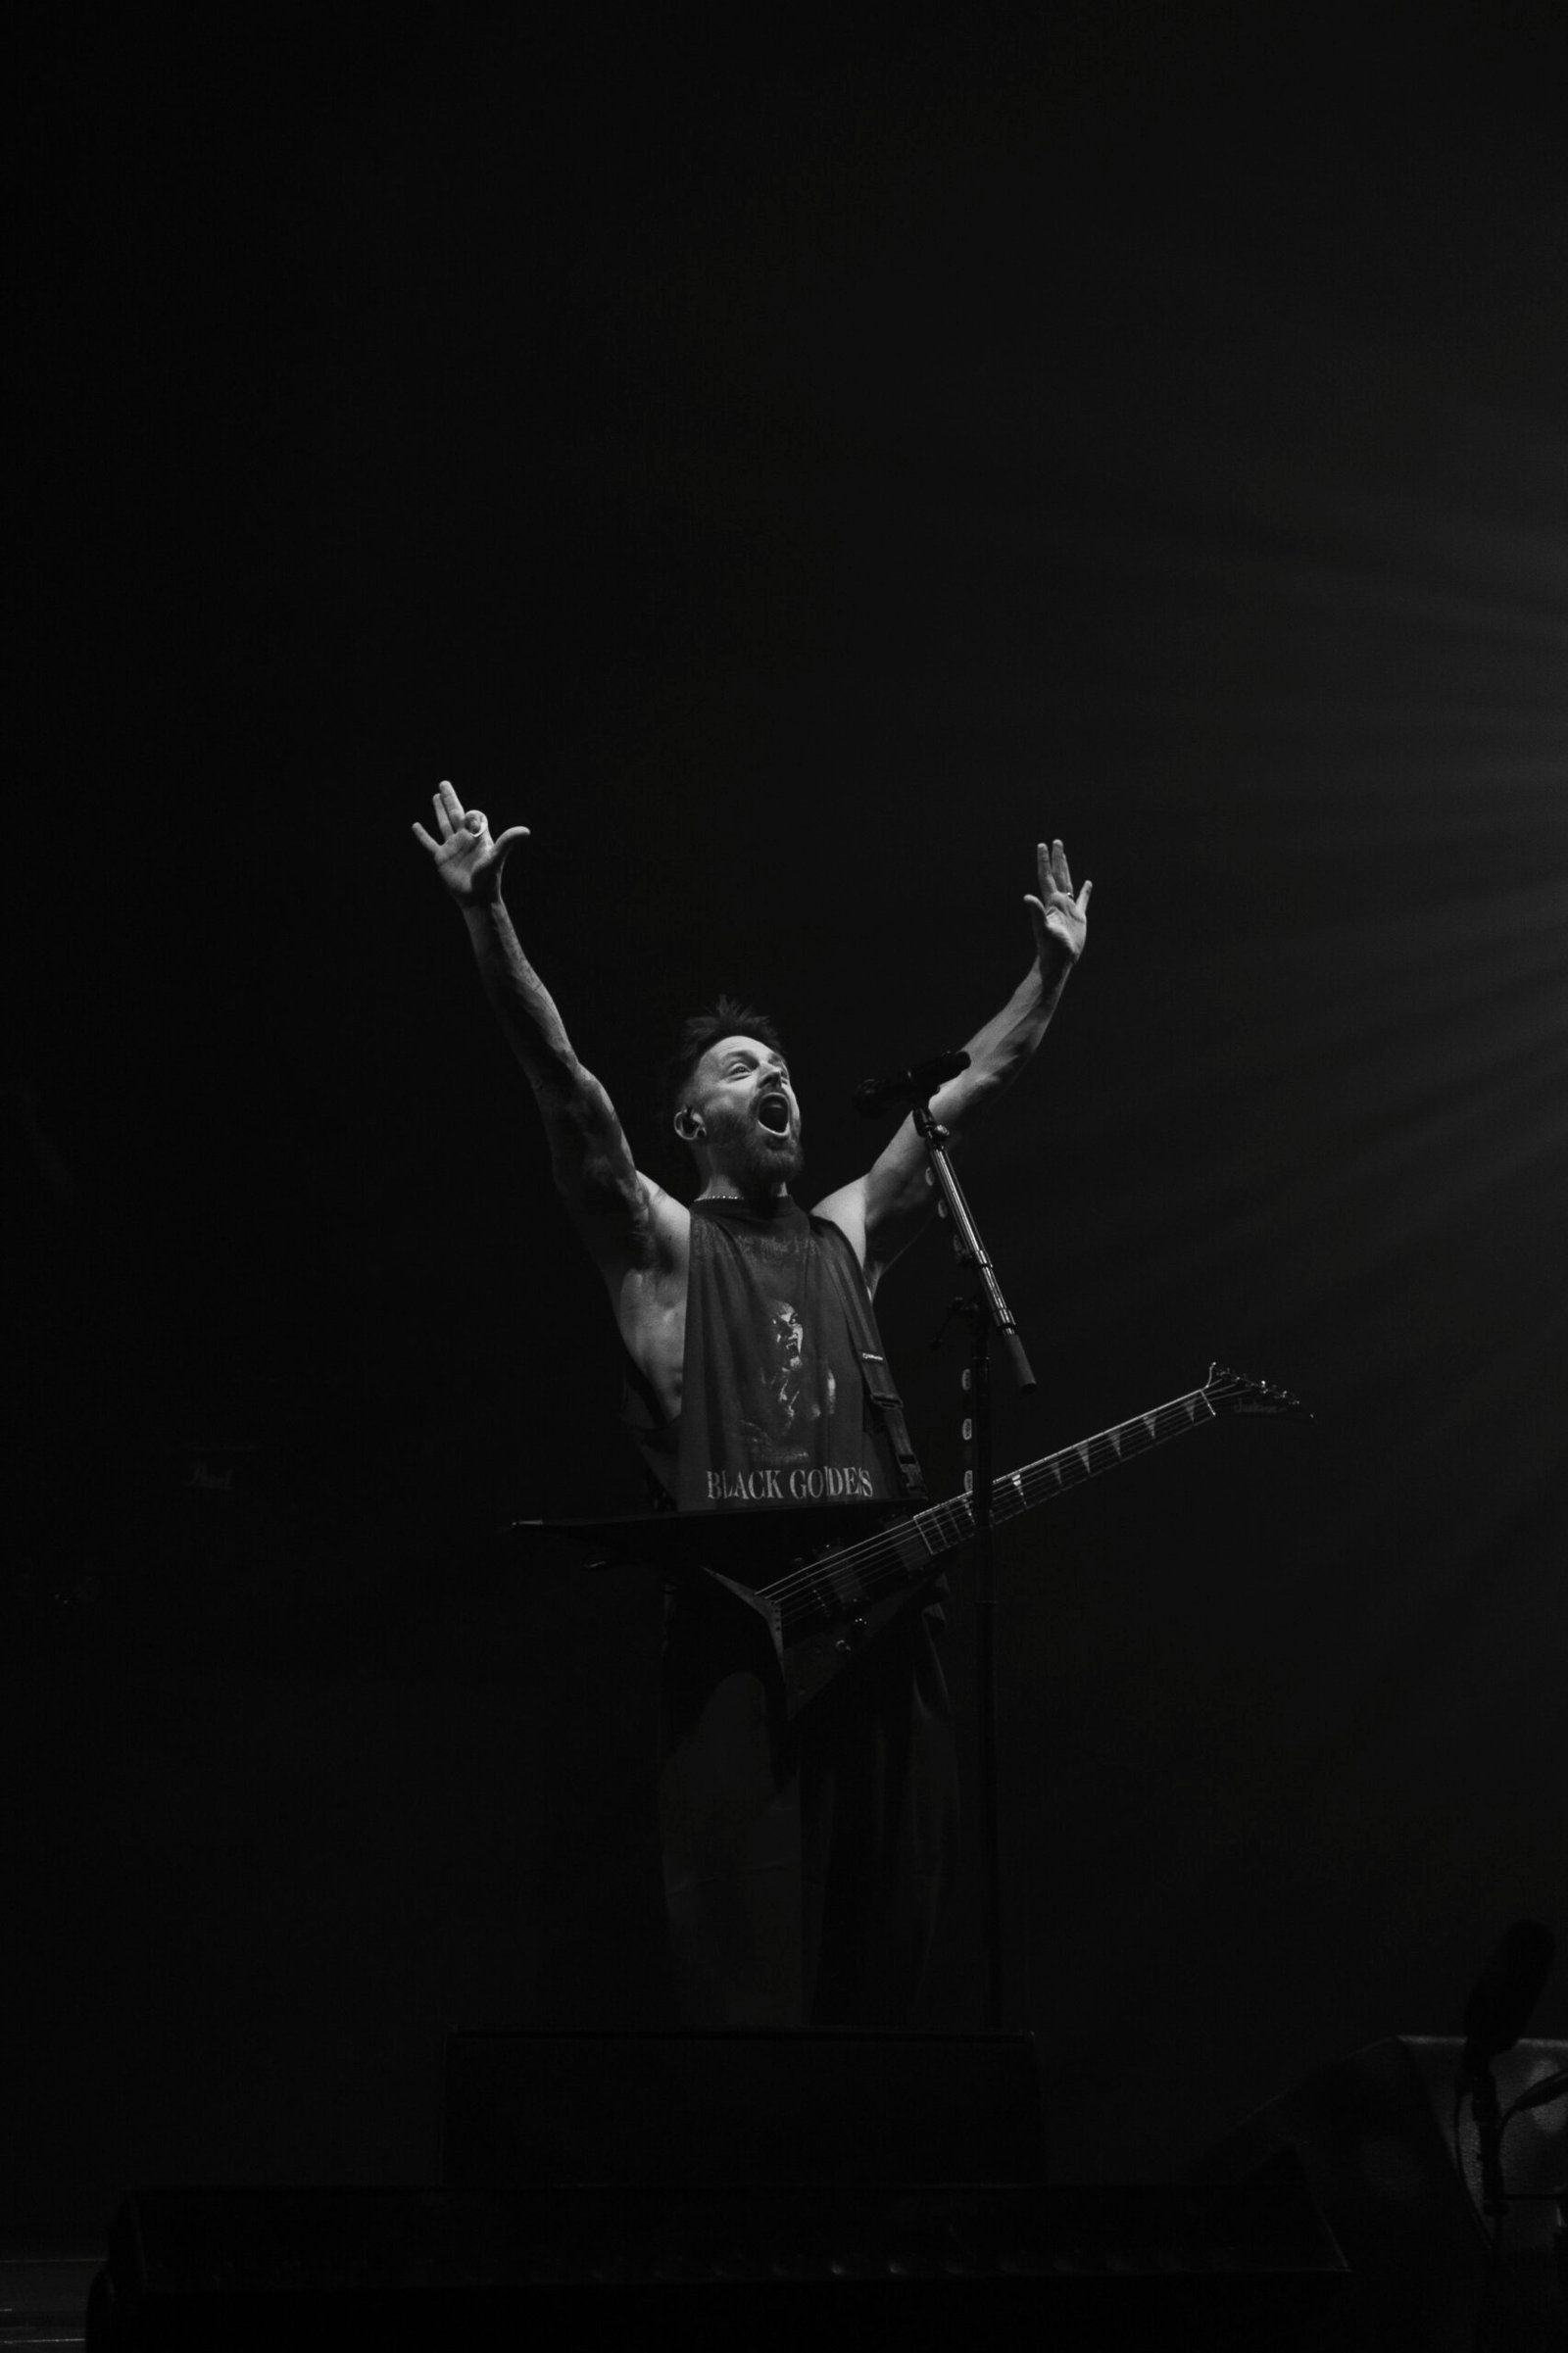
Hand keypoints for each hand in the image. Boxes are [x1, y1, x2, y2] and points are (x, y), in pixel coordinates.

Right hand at [412, 780, 529, 905]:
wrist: (476, 898)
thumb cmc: (489, 879)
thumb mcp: (497, 857)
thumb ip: (508, 842)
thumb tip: (526, 831)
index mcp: (478, 836)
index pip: (474, 817)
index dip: (472, 814)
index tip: (469, 818)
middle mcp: (464, 839)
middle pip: (455, 813)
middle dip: (450, 799)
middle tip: (443, 783)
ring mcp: (452, 847)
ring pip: (443, 824)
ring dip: (439, 810)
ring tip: (436, 796)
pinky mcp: (441, 858)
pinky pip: (429, 843)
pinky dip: (422, 835)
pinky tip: (416, 826)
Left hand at [1024, 838, 1091, 971]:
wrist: (1059, 961)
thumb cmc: (1050, 947)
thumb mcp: (1043, 928)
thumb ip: (1036, 912)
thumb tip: (1027, 897)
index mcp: (1051, 901)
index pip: (1047, 876)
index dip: (1044, 861)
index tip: (1042, 845)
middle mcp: (1059, 902)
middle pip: (1058, 875)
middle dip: (1056, 859)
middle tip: (1056, 842)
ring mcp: (1069, 909)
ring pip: (1069, 883)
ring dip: (1067, 869)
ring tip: (1065, 856)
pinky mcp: (1079, 918)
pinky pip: (1083, 900)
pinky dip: (1086, 891)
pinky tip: (1088, 883)